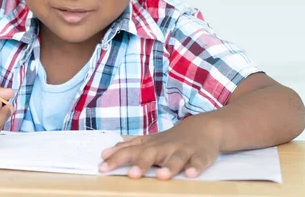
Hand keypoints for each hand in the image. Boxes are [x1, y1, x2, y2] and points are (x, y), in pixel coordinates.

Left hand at [99, 115, 221, 179]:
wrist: (202, 128)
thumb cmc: (170, 140)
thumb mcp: (148, 142)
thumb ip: (128, 148)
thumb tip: (105, 154)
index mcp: (150, 146)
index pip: (130, 151)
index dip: (116, 159)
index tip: (102, 168)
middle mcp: (165, 148)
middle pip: (152, 154)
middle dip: (142, 163)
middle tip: (132, 174)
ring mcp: (183, 151)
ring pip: (176, 159)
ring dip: (169, 167)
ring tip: (161, 176)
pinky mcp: (200, 156)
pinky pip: (198, 162)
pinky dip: (195, 167)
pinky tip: (190, 174)